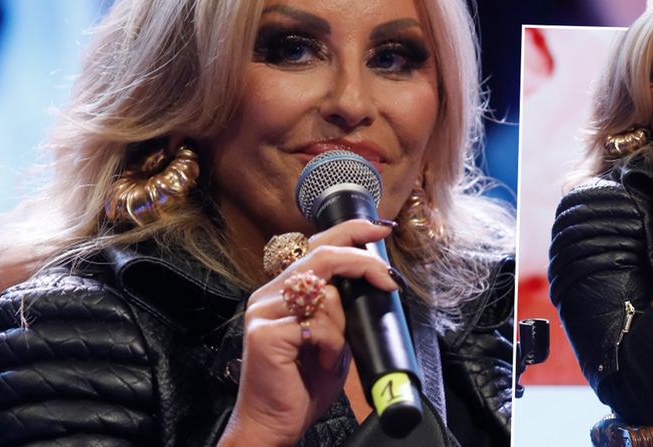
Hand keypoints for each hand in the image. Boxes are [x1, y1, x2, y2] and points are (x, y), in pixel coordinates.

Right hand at [219, 219, 398, 446]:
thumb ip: (341, 310)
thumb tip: (373, 284)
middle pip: (322, 256)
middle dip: (363, 262)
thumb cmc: (301, 384)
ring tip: (331, 354)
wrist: (273, 424)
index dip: (350, 231)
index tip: (380, 228)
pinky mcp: (265, 334)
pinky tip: (321, 362)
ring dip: (342, 326)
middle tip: (389, 280)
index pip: (316, 245)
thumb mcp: (331, 339)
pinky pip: (317, 325)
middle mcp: (268, 294)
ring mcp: (263, 312)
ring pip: (325, 294)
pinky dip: (331, 345)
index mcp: (282, 290)